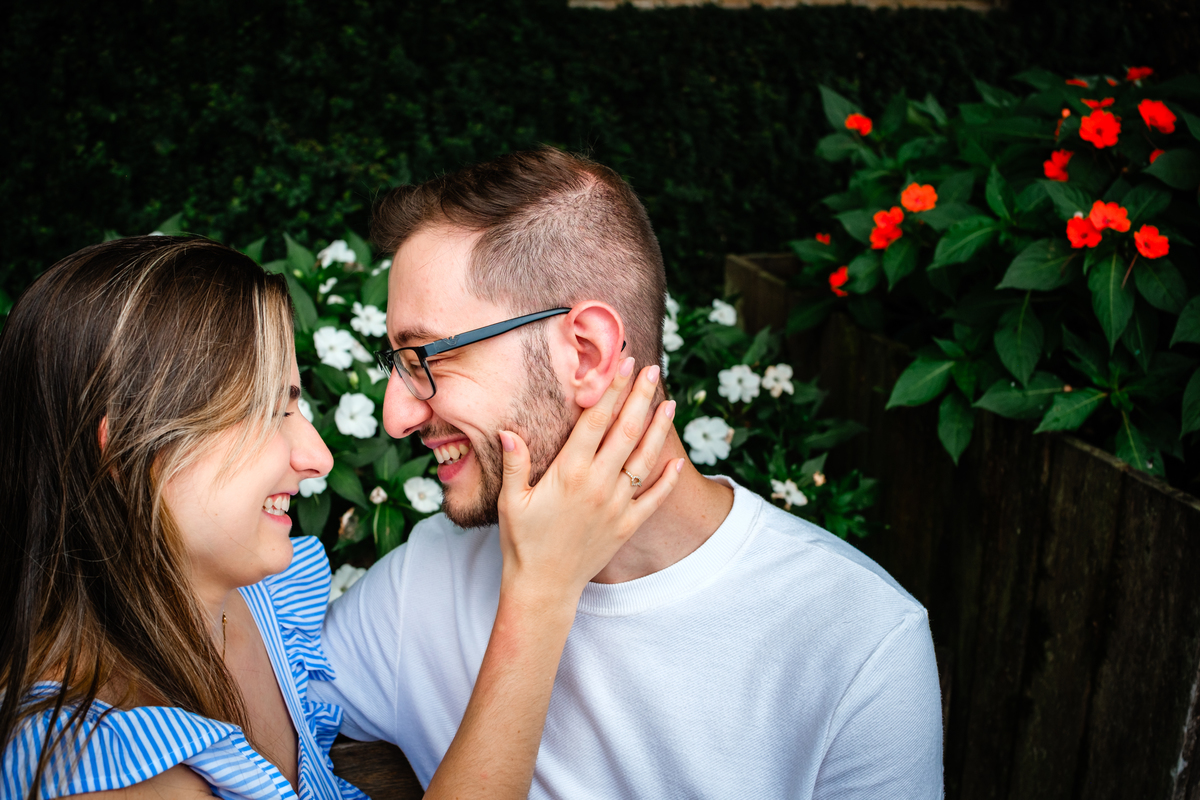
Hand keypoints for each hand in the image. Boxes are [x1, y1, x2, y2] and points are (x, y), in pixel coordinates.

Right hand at [496, 357, 681, 608]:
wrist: (543, 587)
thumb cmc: (522, 542)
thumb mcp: (510, 500)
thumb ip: (516, 461)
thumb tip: (509, 429)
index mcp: (569, 472)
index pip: (596, 420)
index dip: (612, 389)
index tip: (623, 364)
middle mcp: (598, 484)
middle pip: (626, 431)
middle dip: (640, 396)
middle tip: (651, 369)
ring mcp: (617, 505)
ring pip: (645, 459)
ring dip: (658, 429)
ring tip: (669, 402)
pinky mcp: (628, 526)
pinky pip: (655, 498)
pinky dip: (668, 478)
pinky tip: (678, 459)